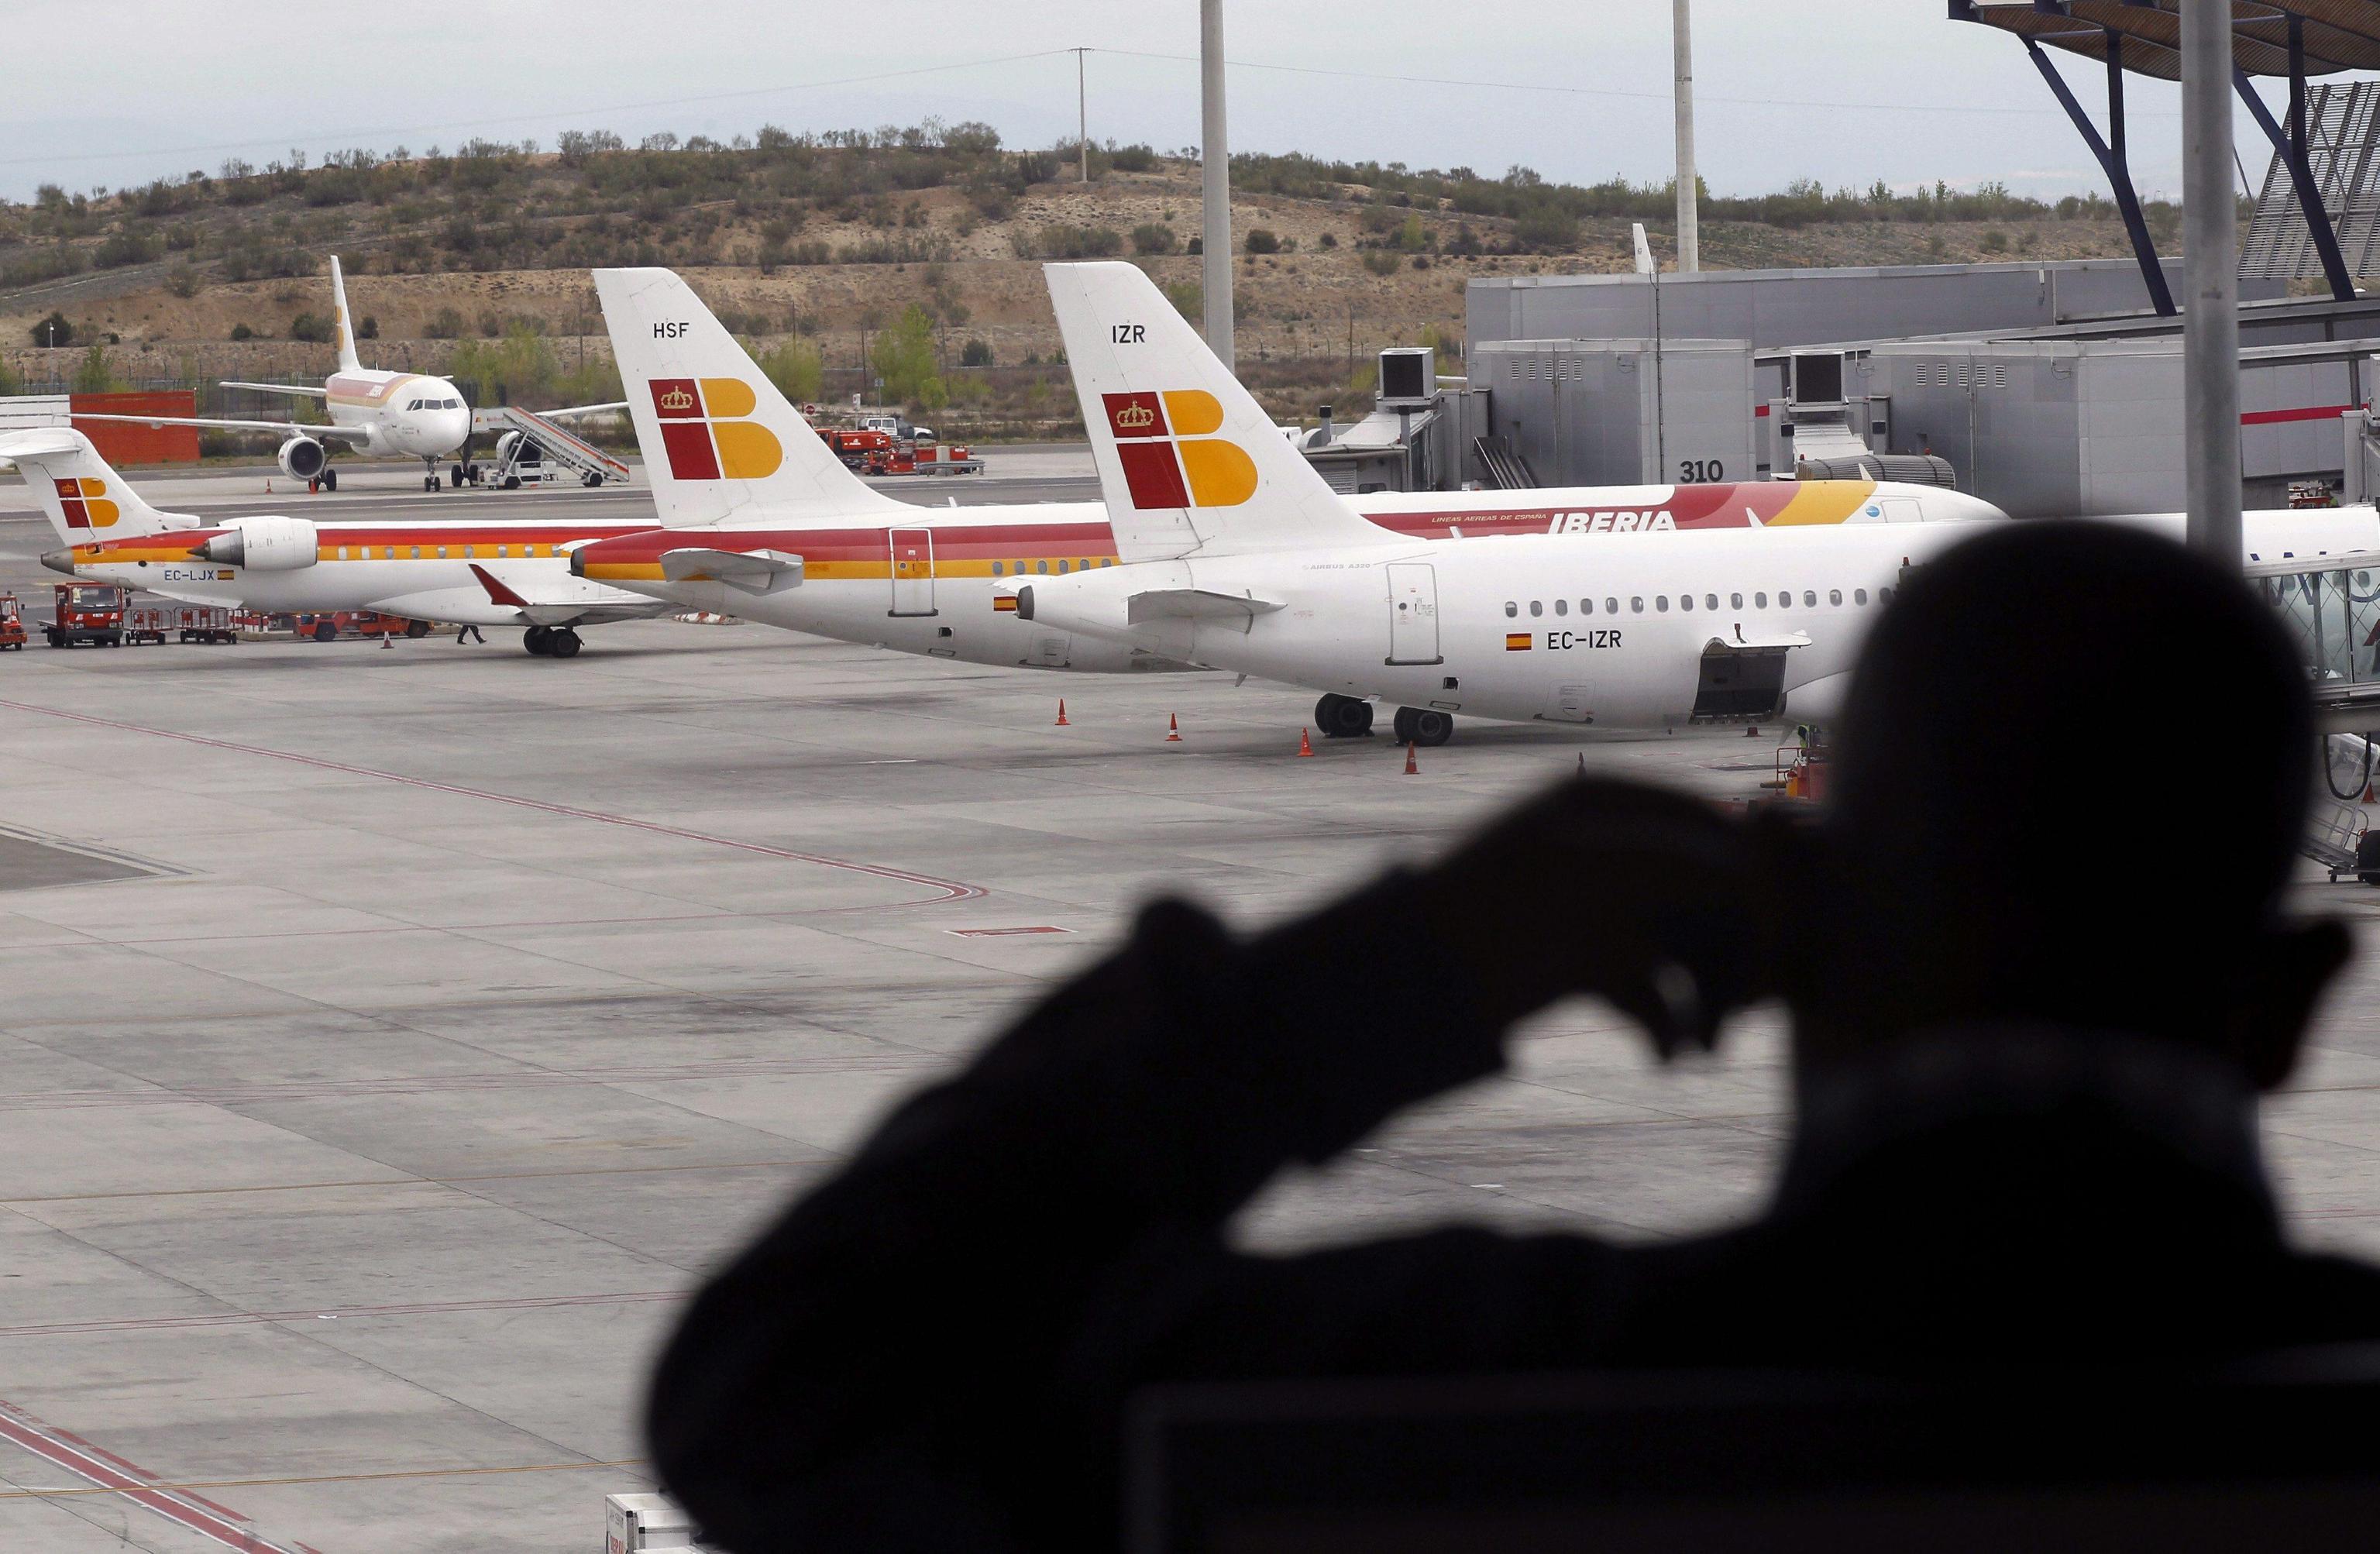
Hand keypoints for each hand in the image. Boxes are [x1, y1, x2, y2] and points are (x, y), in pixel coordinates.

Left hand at [1419, 777, 1773, 1054]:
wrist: (1421, 975)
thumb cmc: (1510, 904)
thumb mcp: (1617, 873)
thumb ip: (1704, 868)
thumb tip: (1771, 884)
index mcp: (1604, 803)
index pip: (1707, 824)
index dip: (1751, 870)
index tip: (1784, 920)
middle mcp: (1606, 852)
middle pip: (1704, 893)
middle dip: (1735, 949)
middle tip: (1756, 997)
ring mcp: (1594, 910)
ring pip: (1683, 951)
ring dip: (1707, 998)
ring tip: (1710, 1043)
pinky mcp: (1580, 968)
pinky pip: (1646, 995)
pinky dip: (1662, 1025)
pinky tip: (1665, 1054)